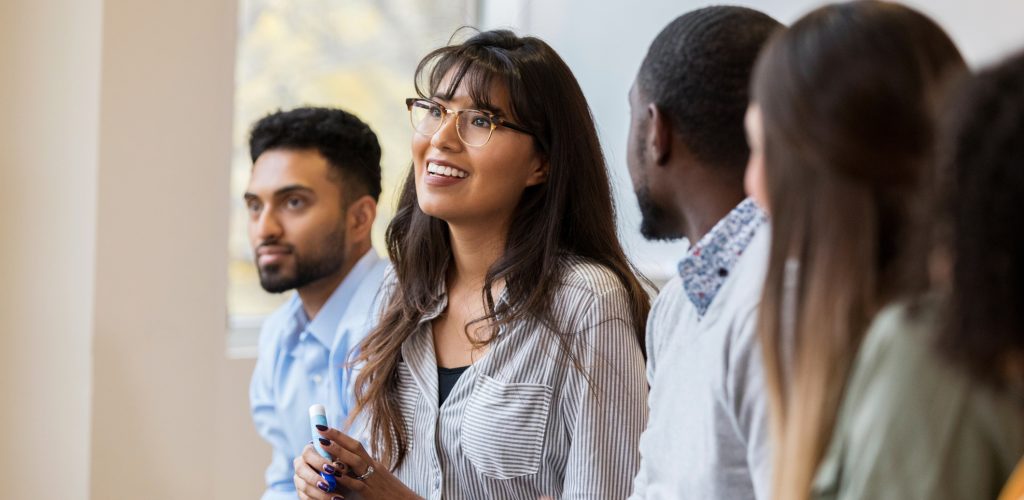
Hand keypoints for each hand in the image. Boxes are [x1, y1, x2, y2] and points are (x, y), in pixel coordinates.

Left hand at [292, 427, 420, 499]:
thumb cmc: (391, 493)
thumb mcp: (378, 478)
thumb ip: (364, 471)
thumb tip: (345, 465)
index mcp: (373, 464)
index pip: (356, 445)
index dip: (340, 436)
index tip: (325, 428)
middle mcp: (373, 468)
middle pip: (354, 448)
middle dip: (336, 438)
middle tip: (320, 431)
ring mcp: (372, 479)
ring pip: (355, 462)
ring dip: (338, 453)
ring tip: (322, 446)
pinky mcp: (371, 493)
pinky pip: (356, 484)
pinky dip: (345, 479)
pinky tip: (333, 474)